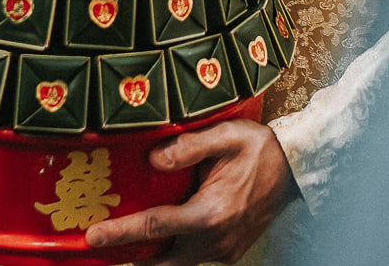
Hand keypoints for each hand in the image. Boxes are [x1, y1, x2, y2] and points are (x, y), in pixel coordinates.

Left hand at [84, 120, 296, 264]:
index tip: (91, 237)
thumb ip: (187, 147)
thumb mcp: (227, 135)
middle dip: (128, 257)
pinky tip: (162, 234)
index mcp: (210, 213)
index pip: (153, 227)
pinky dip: (174, 250)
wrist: (297, 171)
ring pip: (176, 264)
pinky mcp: (228, 253)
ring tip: (125, 240)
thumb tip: (151, 159)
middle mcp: (215, 241)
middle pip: (159, 261)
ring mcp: (223, 251)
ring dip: (151, 255)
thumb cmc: (261, 149)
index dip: (119, 233)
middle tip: (100, 247)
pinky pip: (192, 258)